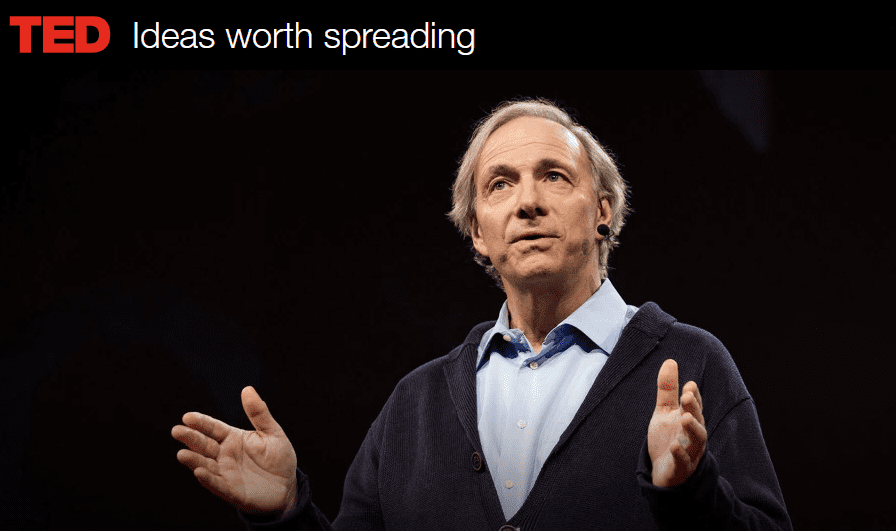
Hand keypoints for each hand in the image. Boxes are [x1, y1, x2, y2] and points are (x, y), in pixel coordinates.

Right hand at [172, 386, 298, 515]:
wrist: (287, 487)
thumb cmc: (278, 458)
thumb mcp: (272, 433)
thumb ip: (259, 413)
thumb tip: (248, 389)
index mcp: (233, 438)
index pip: (213, 428)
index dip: (201, 423)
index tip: (187, 417)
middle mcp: (225, 455)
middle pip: (204, 445)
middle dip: (190, 438)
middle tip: (177, 430)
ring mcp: (226, 473)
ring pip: (205, 465)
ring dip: (194, 460)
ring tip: (182, 454)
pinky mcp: (231, 491)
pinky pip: (217, 484)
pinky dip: (208, 479)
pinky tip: (199, 472)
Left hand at [647, 359, 706, 487]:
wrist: (663, 470)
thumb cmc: (667, 438)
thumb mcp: (664, 412)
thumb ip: (667, 389)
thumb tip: (670, 361)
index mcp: (689, 420)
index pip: (694, 407)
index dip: (693, 397)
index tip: (689, 385)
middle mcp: (693, 436)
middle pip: (698, 422)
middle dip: (694, 409)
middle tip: (686, 396)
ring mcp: (689, 453)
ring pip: (697, 442)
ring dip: (692, 429)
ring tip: (684, 417)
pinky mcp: (681, 469)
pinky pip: (683, 463)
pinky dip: (680, 455)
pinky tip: (674, 446)